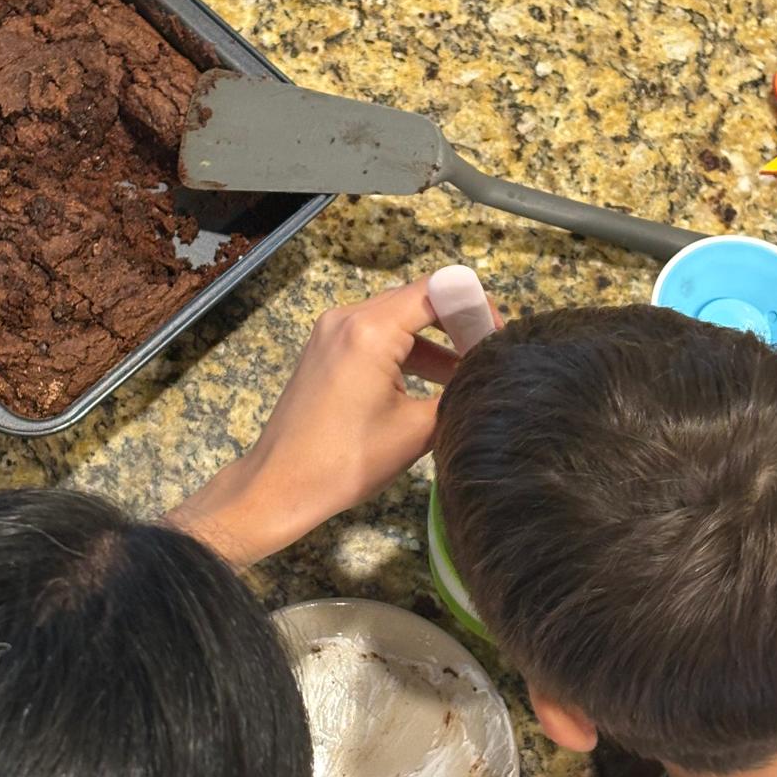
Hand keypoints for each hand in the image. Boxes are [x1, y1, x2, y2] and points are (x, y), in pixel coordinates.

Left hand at [168, 277, 468, 564]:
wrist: (279, 486)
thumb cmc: (345, 462)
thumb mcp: (415, 430)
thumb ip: (458, 395)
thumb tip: (489, 381)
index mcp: (370, 329)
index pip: (439, 289)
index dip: (476, 306)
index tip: (498, 338)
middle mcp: (347, 317)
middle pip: (418, 299)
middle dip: (459, 323)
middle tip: (490, 355)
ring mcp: (332, 332)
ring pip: (398, 319)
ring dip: (435, 342)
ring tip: (468, 374)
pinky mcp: (325, 350)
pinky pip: (376, 337)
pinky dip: (407, 352)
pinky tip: (432, 383)